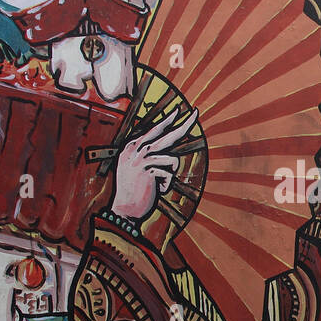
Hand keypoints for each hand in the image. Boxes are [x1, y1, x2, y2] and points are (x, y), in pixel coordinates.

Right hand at [110, 106, 199, 221]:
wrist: (124, 210)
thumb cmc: (134, 191)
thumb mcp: (138, 169)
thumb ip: (149, 156)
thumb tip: (169, 149)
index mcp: (132, 147)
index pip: (154, 130)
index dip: (167, 120)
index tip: (177, 111)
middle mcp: (135, 149)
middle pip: (166, 133)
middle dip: (184, 123)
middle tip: (196, 112)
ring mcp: (140, 159)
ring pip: (172, 159)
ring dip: (169, 175)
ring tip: (158, 185)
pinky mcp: (147, 171)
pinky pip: (169, 175)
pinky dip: (167, 185)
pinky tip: (156, 190)